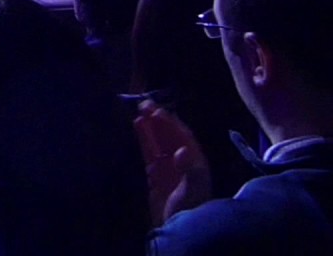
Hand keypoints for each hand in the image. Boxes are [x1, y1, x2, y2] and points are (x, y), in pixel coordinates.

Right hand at [134, 101, 210, 224]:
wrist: (178, 230)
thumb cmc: (189, 210)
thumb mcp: (192, 191)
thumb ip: (190, 171)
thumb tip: (182, 151)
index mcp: (195, 163)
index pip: (183, 137)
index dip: (171, 123)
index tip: (158, 111)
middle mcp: (182, 162)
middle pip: (170, 135)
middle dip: (159, 119)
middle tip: (145, 103)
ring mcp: (167, 167)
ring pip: (158, 141)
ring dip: (150, 126)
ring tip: (139, 110)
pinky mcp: (154, 174)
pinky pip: (148, 151)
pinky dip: (143, 138)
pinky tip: (137, 126)